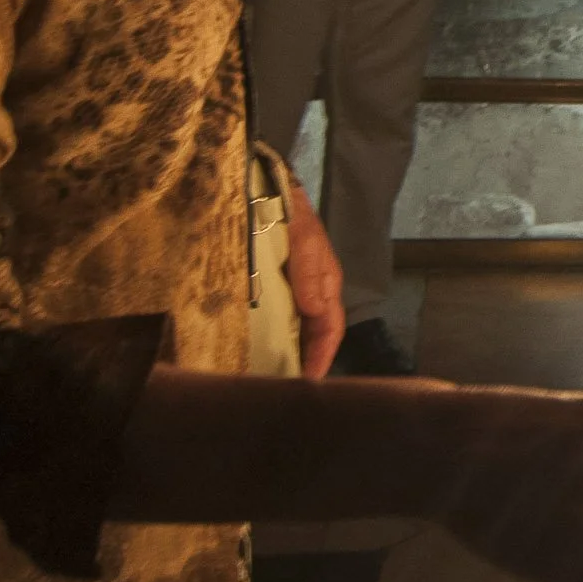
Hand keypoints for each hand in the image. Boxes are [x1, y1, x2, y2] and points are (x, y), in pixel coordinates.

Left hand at [282, 185, 345, 378]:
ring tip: (269, 378)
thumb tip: (315, 309)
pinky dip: (268, 339)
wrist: (265, 190)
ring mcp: (291, 292)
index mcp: (325, 285)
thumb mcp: (304, 240)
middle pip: (312, 337)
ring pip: (294, 331)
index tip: (307, 384)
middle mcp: (310, 293)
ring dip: (286, 354)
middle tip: (285, 391)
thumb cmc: (291, 215)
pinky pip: (273, 320)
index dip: (321, 358)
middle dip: (304, 363)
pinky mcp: (270, 289)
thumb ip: (309, 273)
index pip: (329, 329)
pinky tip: (253, 350)